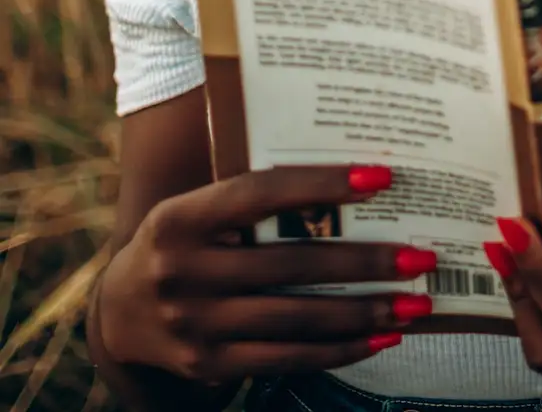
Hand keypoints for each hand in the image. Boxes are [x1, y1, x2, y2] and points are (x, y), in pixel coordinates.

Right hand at [97, 165, 436, 383]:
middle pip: (291, 265)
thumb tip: (348, 179)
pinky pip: (286, 359)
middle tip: (420, 258)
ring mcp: (195, 325)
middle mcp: (183, 272)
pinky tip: (380, 338)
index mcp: (180, 217)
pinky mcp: (209, 365)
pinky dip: (339, 349)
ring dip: (364, 313)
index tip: (381, 177)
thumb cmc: (181, 241)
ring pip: (296, 319)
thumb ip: (251, 199)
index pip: (261, 193)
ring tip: (415, 304)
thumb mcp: (195, 207)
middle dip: (365, 262)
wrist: (118, 313)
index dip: (322, 184)